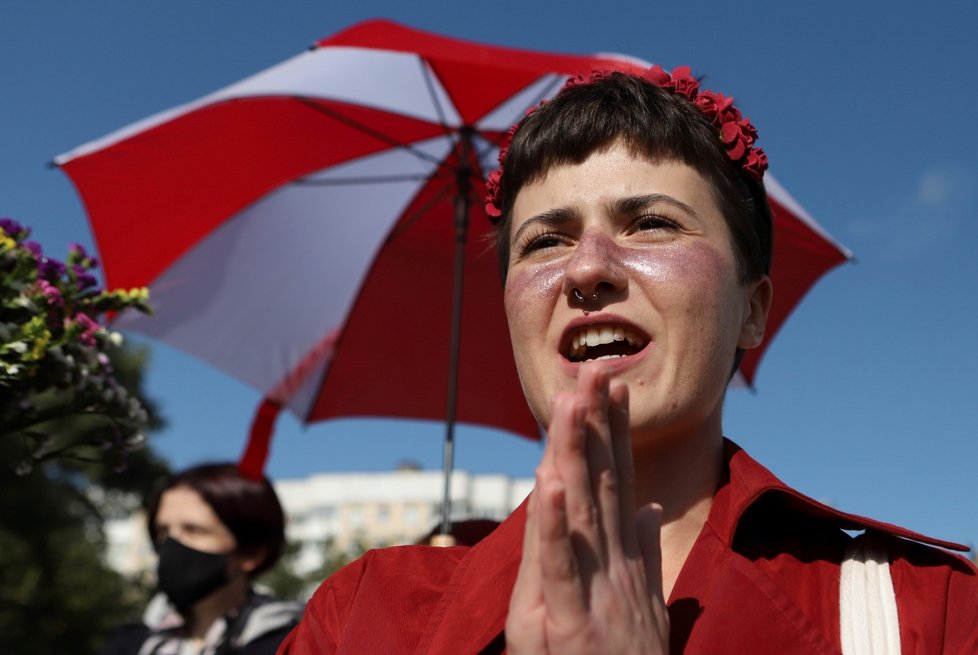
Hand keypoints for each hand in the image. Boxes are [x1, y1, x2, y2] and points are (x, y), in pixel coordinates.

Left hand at [506, 362, 668, 654]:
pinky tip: (551, 484)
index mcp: (625, 560)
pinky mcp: (571, 623)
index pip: (620, 482)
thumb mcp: (644, 607)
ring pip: (582, 511)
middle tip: (594, 368)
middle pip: (604, 483)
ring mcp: (596, 592)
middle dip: (597, 424)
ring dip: (576, 454)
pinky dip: (555, 525)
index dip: (615, 432)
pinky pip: (559, 567)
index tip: (612, 386)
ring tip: (571, 404)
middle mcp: (615, 567)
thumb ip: (645, 553)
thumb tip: (648, 507)